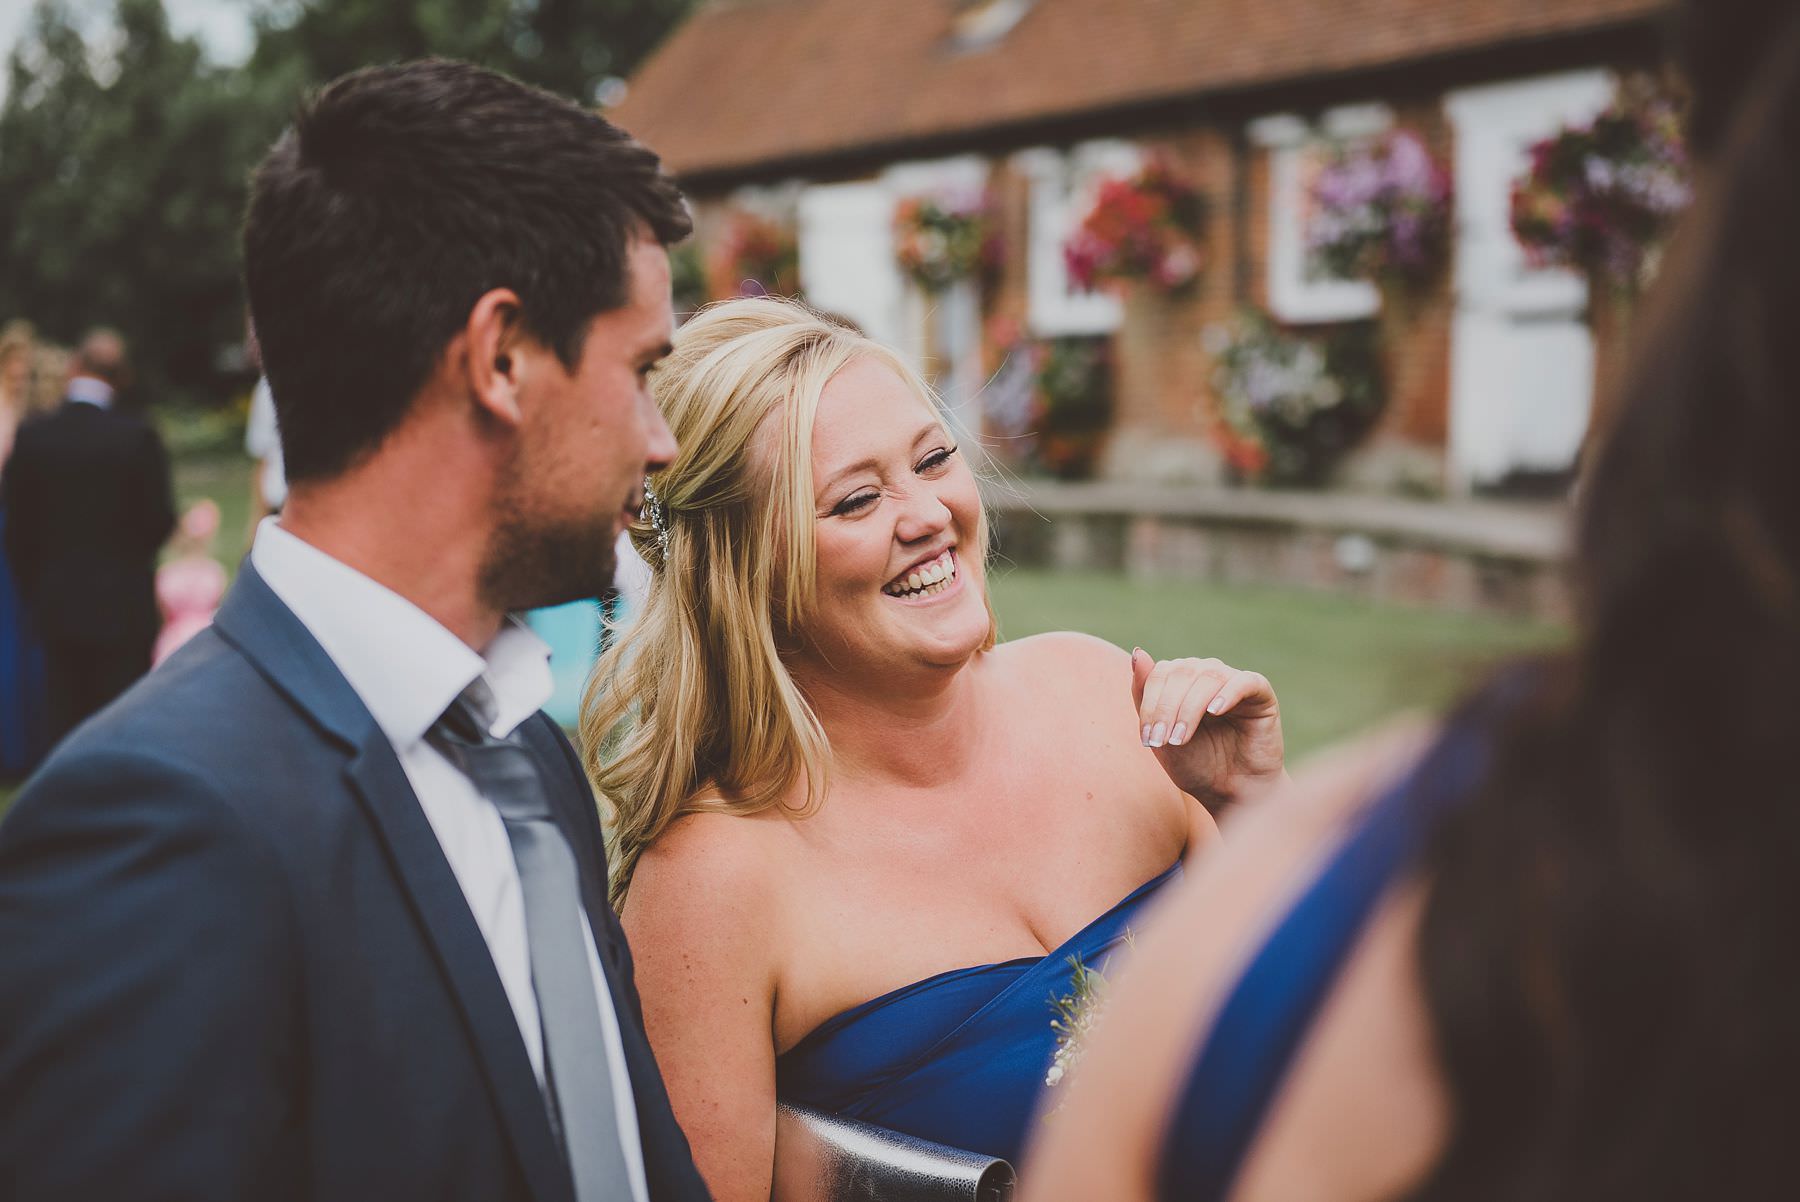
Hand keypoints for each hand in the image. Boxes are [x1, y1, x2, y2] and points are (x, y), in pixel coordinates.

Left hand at [1131, 648, 1285, 812]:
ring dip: (1190, 708)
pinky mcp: (1261, 693)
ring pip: (1208, 676)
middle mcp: (1207, 674)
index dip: (1150, 705)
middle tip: (1164, 741)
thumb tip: (1138, 652)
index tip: (1148, 740)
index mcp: (1181, 680)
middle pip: (1181, 672)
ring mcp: (1233, 681)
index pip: (1160, 674)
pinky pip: (1244, 681)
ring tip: (1182, 738)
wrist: (1231, 793)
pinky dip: (1227, 694)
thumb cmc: (1196, 765)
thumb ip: (1145, 695)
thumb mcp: (1161, 735)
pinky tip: (1214, 712)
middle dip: (1166, 709)